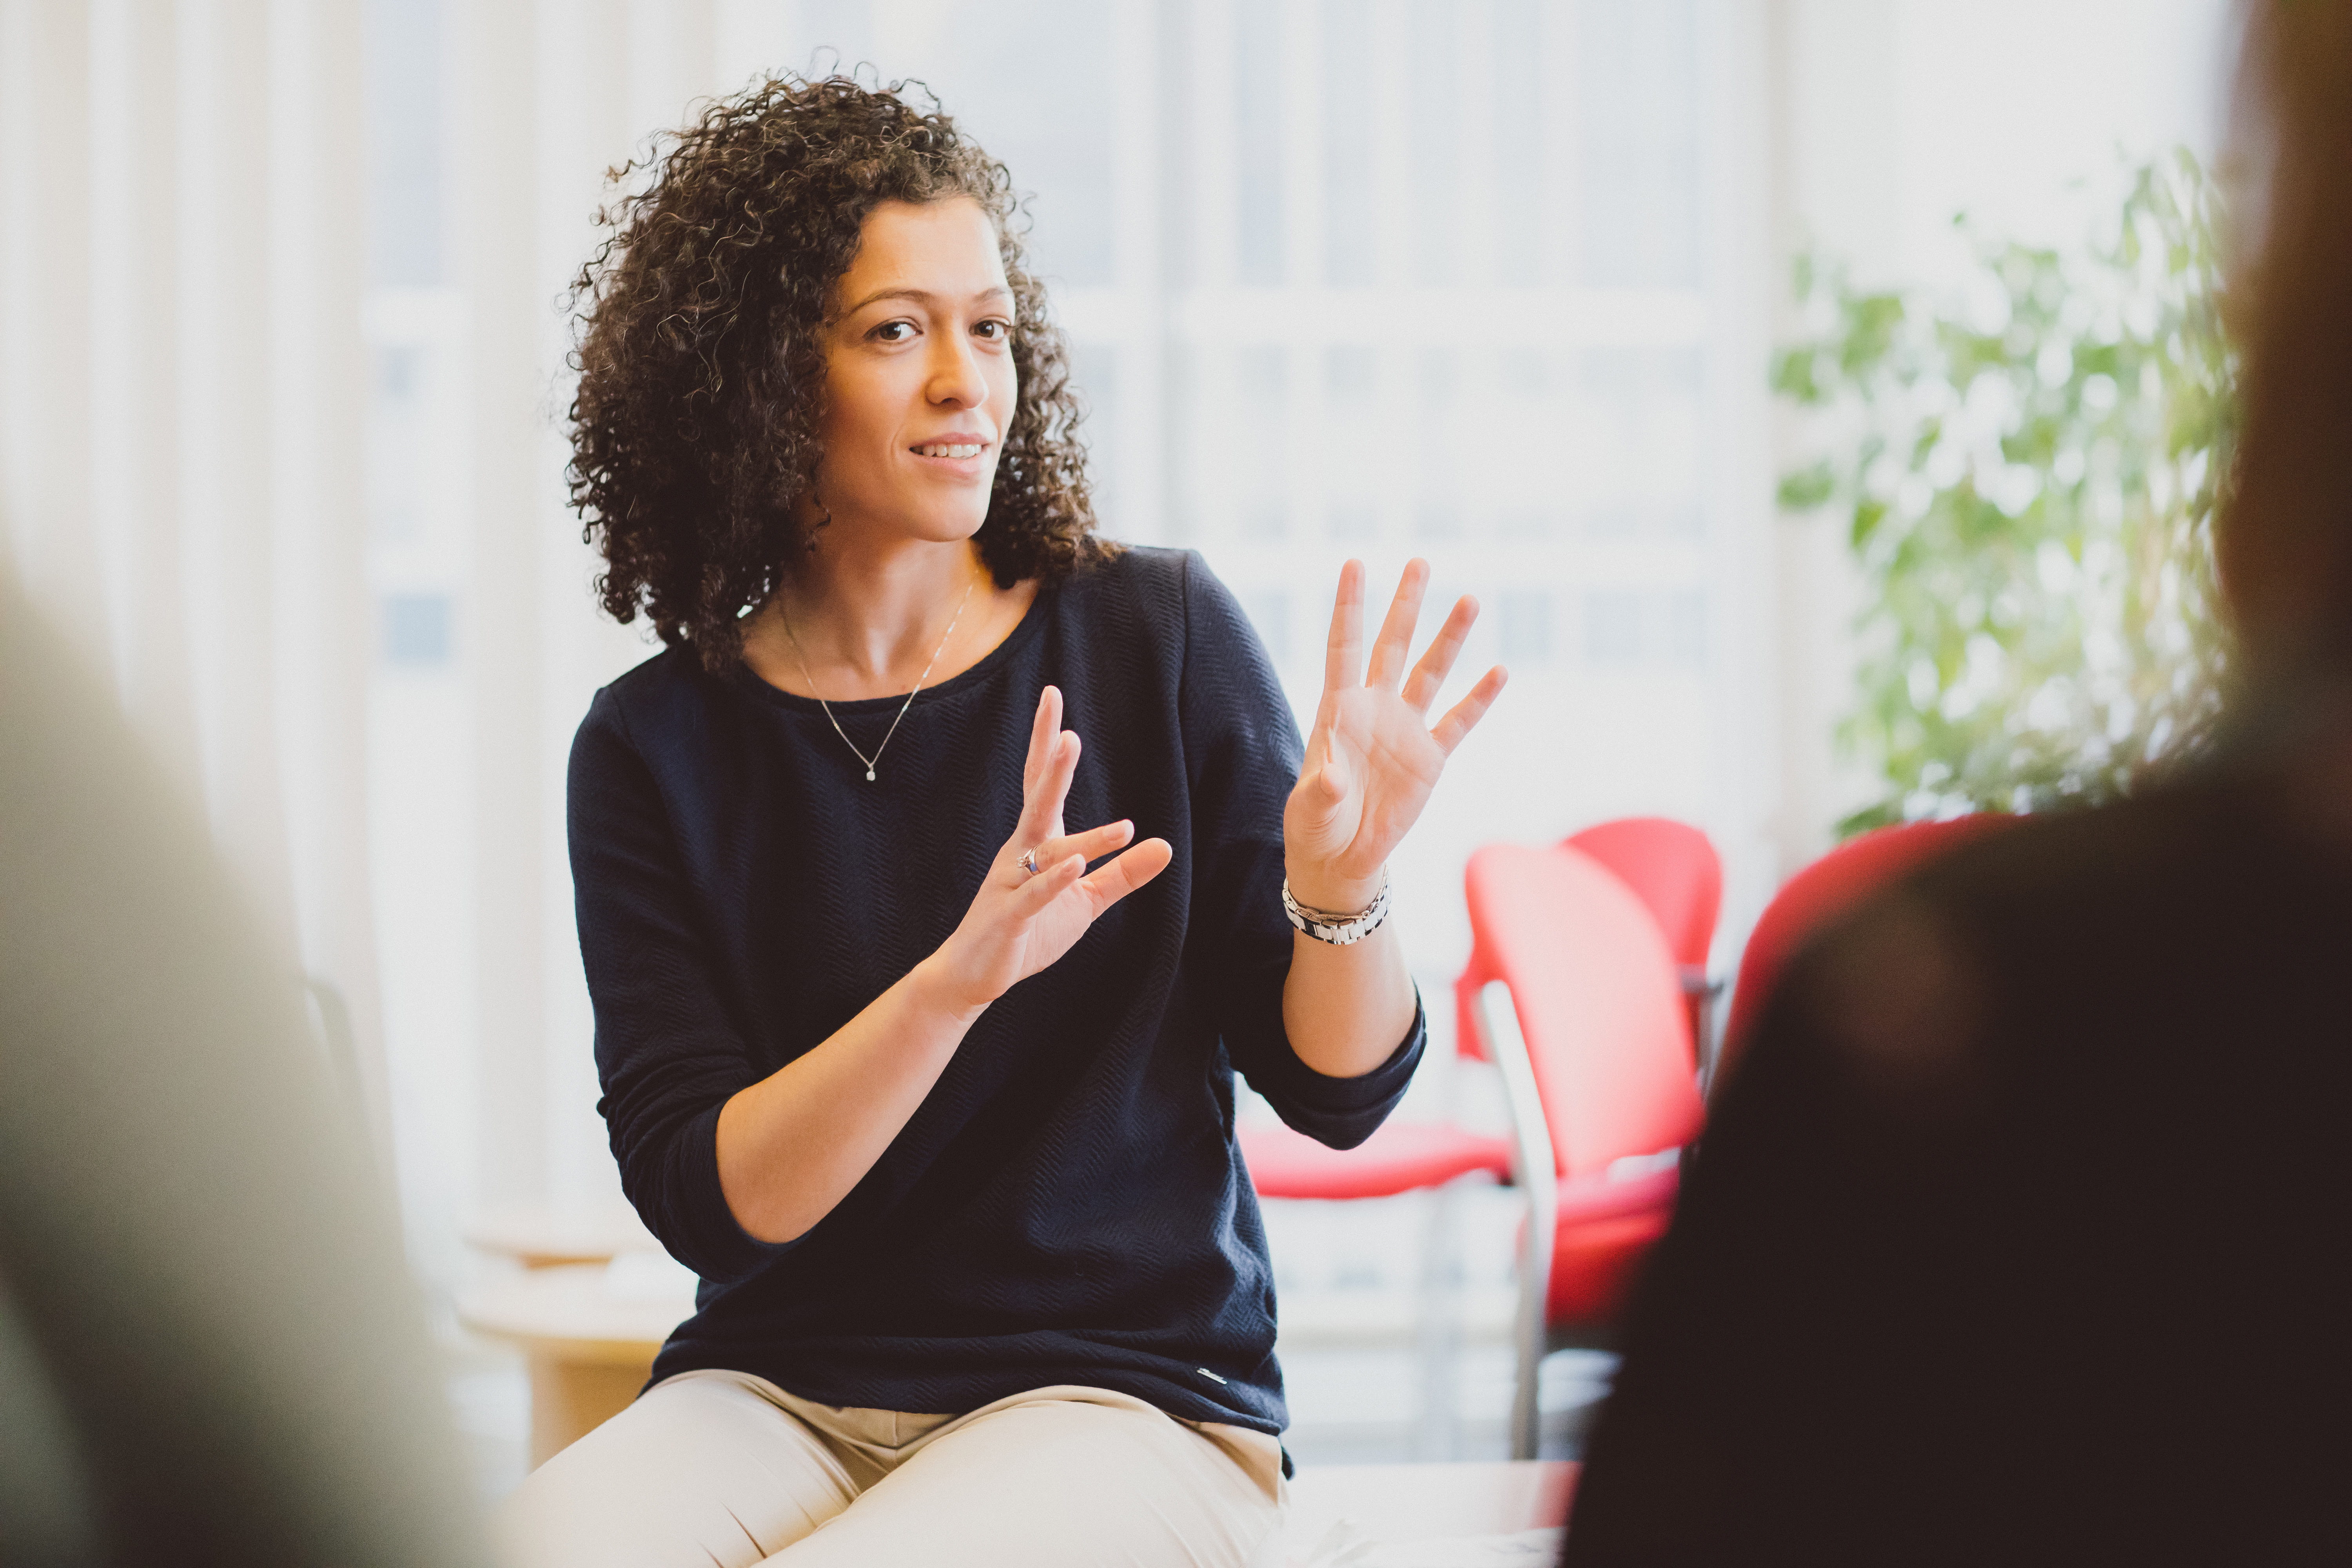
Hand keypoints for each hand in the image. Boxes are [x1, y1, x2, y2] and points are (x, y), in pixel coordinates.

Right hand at [924, 685, 1172, 1015]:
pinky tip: (1073, 862)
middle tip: (1067, 728)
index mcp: (1038, 843)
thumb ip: (1121, 873)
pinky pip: (1033, 894)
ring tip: (1073, 768)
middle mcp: (1021, 853)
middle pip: (1037, 799)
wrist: (974, 975)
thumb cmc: (1028, 931)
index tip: (1052, 696)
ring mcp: (1011, 883)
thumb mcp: (1084, 901)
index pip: (1043, 785)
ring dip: (1063, 808)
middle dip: (1051, 763)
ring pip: (1043, 843)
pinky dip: (1054, 878)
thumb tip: (1164, 845)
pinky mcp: (1010, 917)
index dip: (1048, 741)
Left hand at [1283, 559, 1505, 910]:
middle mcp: (1374, 709)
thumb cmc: (1315, 827)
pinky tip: (1499, 670)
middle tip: (1419, 562)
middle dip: (1405, 605)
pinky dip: (1479, 698)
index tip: (1355, 563)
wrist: (1343, 858)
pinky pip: (1459, 721)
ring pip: (1431, 673)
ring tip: (1470, 599)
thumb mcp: (1311, 809)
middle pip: (1391, 646)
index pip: (1344, 647)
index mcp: (1338, 710)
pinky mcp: (1430, 757)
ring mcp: (1405, 730)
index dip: (1350, 607)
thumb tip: (1331, 776)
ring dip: (1449, 638)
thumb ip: (1322, 789)